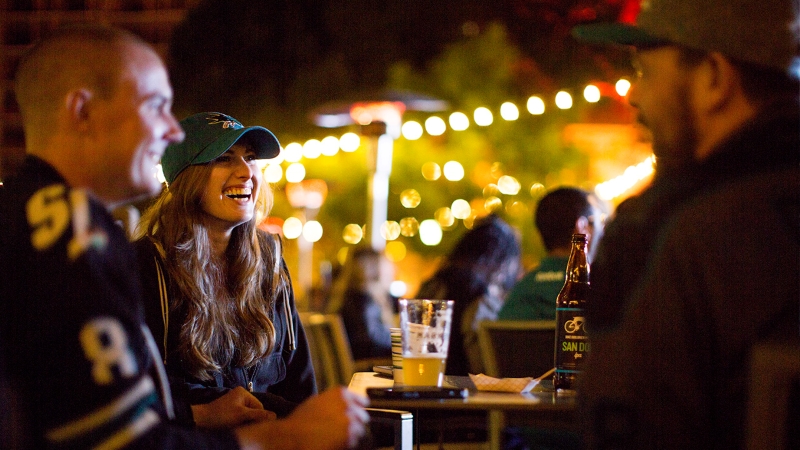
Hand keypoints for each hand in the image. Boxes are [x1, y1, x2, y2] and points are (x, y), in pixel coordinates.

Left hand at [192, 386, 276, 428]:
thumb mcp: (241, 415)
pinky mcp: (231, 409)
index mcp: (244, 393)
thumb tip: (275, 416)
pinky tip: (236, 426)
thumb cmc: (221, 416)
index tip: (252, 425)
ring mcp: (235, 402)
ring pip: (248, 414)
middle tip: (245, 426)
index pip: (260, 407)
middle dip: (251, 419)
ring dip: (246, 422)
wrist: (202, 420)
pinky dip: (240, 422)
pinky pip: (242, 415)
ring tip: (239, 426)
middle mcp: (241, 395)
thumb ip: (258, 415)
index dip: (258, 418)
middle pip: (254, 410)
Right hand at [235, 387, 369, 449]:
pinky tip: (332, 441)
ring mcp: (350, 421)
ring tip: (333, 435)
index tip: (358, 413)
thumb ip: (336, 401)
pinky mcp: (348, 437)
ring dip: (351, 434)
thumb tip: (348, 404)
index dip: (359, 408)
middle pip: (362, 417)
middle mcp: (348, 405)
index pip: (362, 400)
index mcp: (341, 393)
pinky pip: (354, 442)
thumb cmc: (301, 419)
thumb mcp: (318, 400)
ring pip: (359, 430)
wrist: (292, 434)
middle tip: (340, 428)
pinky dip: (347, 443)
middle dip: (354, 422)